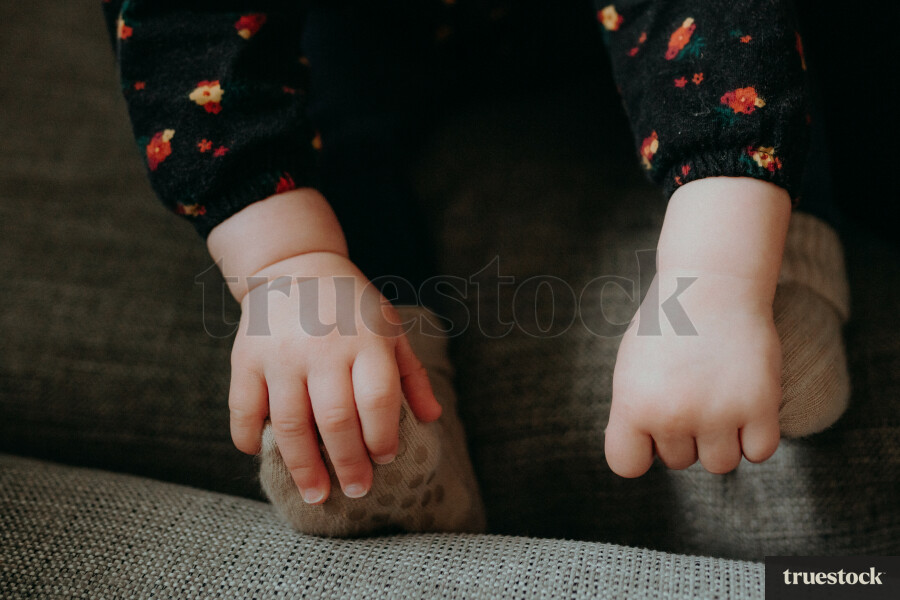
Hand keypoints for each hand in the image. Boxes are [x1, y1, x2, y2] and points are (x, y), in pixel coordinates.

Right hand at [228, 251, 441, 502]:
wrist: (295, 266)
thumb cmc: (351, 306)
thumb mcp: (389, 329)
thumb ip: (410, 374)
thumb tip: (433, 418)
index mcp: (366, 340)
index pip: (377, 399)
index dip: (382, 435)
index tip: (385, 458)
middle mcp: (323, 348)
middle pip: (335, 420)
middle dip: (348, 463)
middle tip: (356, 491)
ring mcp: (281, 354)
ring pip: (290, 424)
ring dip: (303, 466)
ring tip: (316, 494)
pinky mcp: (246, 358)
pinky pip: (244, 407)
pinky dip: (249, 436)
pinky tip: (259, 454)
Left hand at [605, 272, 781, 476]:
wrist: (710, 285)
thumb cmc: (667, 327)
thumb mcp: (631, 369)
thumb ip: (632, 416)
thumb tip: (643, 458)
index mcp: (632, 404)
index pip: (625, 465)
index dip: (640, 450)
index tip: (650, 428)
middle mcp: (672, 414)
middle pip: (678, 462)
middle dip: (684, 434)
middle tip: (690, 389)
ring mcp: (718, 413)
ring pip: (720, 464)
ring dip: (721, 439)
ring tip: (716, 396)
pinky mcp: (760, 406)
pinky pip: (759, 453)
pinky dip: (755, 437)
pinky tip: (745, 403)